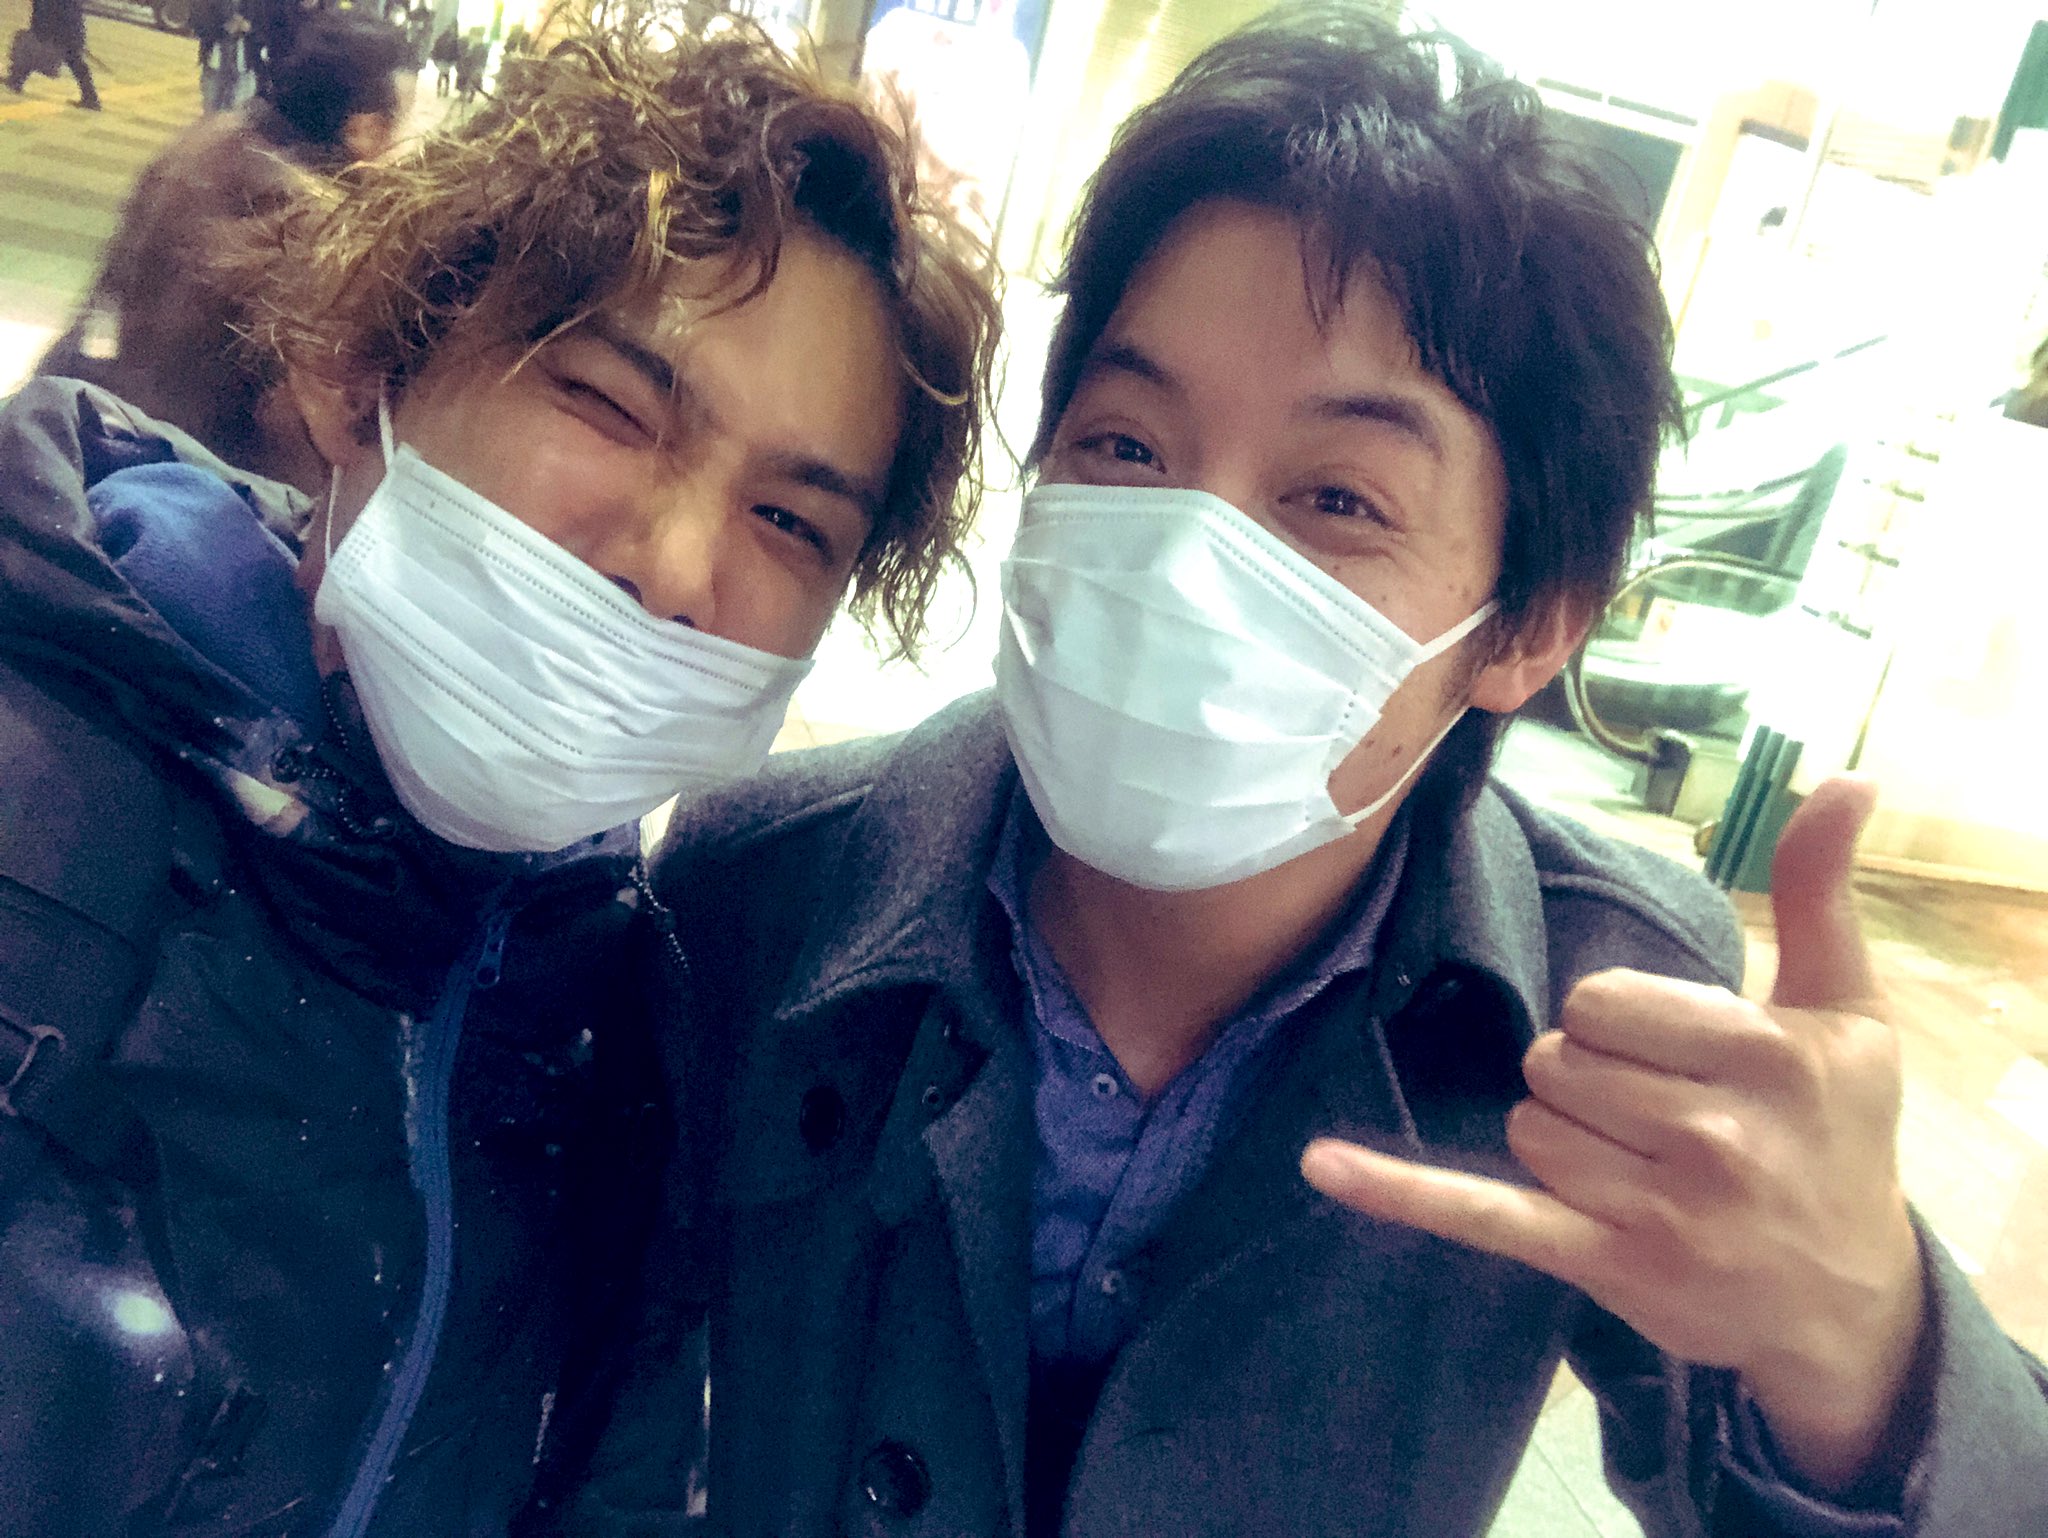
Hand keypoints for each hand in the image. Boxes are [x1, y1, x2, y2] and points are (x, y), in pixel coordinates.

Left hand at [1301, 777, 1925, 1491]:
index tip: (1667, 1054)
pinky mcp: (1605, 1268)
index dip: (1613, 1021)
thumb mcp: (1850, 1015)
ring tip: (1636, 1166)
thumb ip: (1820, 894)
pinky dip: (1398, 1190)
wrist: (1848, 1306)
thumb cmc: (1840, 1140)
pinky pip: (1481, 1214)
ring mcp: (1657, 1211)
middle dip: (1584, 1078)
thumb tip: (1845, 778)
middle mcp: (1716, 1135)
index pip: (1599, 1001)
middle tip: (1654, 1114)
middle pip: (1552, 1061)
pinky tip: (1321, 1164)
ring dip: (1558, 1138)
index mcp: (1766, 1055)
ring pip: (1524, 1126)